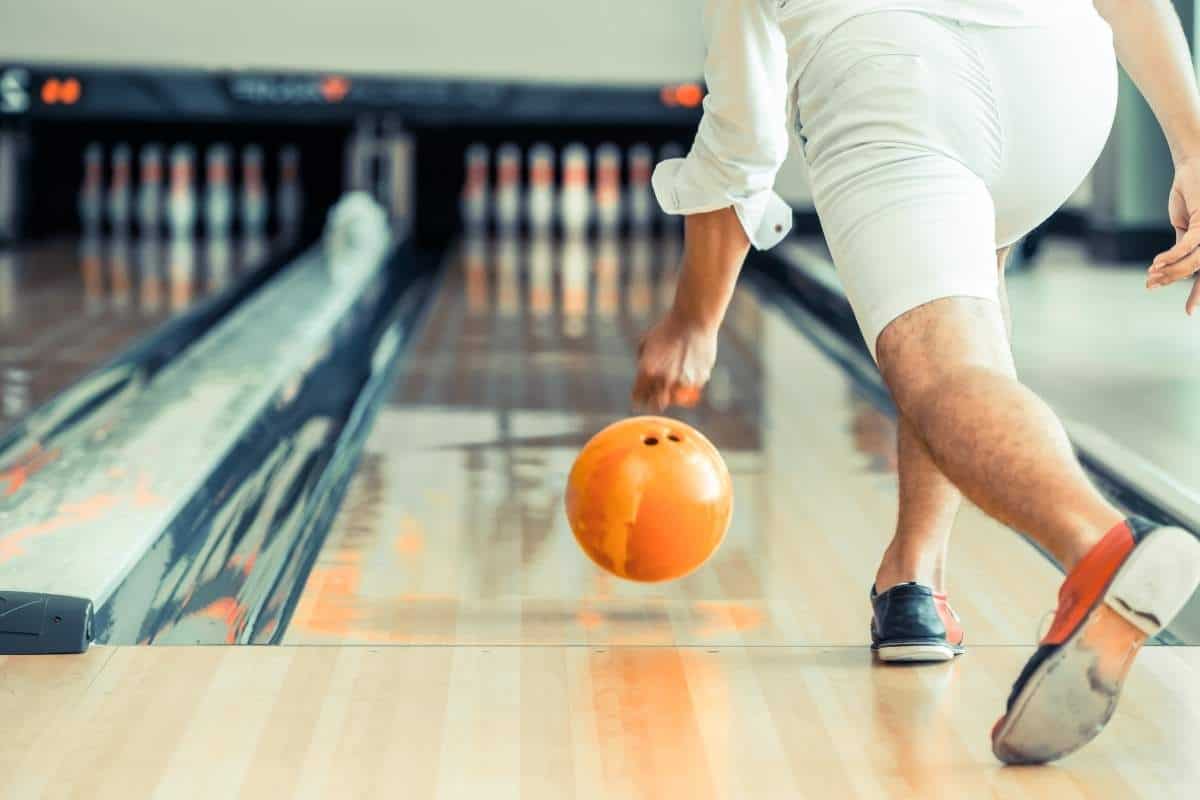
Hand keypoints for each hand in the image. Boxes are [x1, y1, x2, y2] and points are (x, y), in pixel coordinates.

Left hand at [631, 311, 717, 411]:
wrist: (693, 320)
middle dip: (656, 400)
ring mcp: (682, 382)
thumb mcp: (646, 343)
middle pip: (656, 405)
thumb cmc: (667, 328)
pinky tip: (690, 368)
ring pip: (675, 400)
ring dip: (674, 394)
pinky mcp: (699, 380)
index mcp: (646, 372)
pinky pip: (692, 389)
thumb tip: (643, 377)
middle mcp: (663, 380)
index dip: (640, 398)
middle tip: (659, 393)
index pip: (639, 399)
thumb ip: (643, 363)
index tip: (643, 396)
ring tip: (676, 380)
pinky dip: (690, 383)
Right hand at [1148, 157, 1199, 313]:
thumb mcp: (1186, 223)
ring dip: (1170, 271)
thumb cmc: (1192, 191)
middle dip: (1187, 287)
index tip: (1190, 310)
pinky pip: (1187, 246)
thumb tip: (1172, 265)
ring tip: (1150, 276)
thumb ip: (1183, 244)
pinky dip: (1171, 256)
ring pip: (1194, 262)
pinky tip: (1155, 263)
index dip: (1198, 292)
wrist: (1195, 163)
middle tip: (1171, 299)